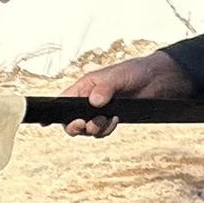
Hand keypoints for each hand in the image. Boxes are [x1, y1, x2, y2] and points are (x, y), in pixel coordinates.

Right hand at [59, 51, 196, 137]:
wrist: (156, 80)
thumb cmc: (134, 71)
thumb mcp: (118, 76)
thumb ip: (105, 88)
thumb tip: (94, 102)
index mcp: (84, 87)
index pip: (63, 102)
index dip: (54, 113)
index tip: (47, 123)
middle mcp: (88, 100)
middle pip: (71, 121)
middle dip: (76, 126)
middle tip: (86, 125)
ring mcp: (99, 111)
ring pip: (87, 129)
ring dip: (95, 129)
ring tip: (107, 120)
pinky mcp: (110, 118)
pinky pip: (101, 131)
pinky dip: (106, 130)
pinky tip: (115, 120)